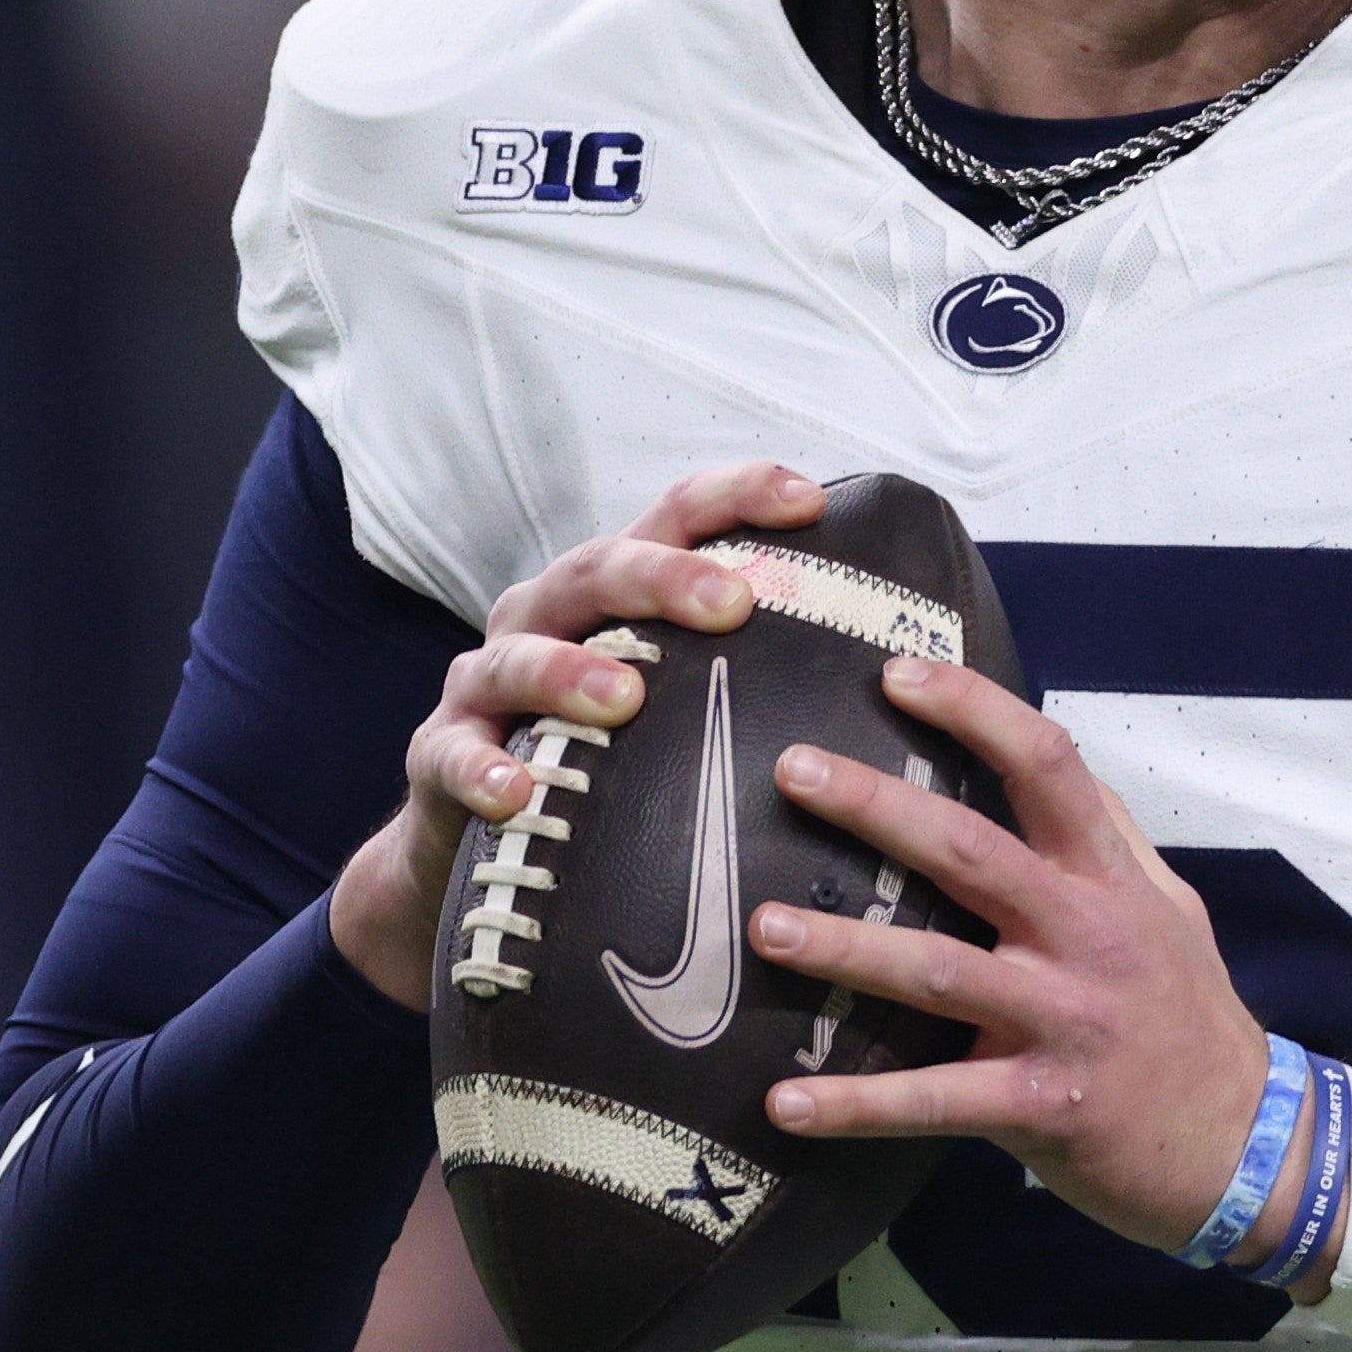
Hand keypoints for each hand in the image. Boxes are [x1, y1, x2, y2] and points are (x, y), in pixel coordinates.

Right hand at [326, 461, 828, 1012]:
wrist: (479, 855)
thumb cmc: (609, 768)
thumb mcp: (680, 712)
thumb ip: (760, 683)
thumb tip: (910, 681)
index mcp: (614, 597)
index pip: (675, 519)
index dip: (736, 497)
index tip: (808, 499)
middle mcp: (546, 619)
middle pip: (599, 570)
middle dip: (664, 576)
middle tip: (732, 602)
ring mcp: (484, 686)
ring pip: (517, 655)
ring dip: (570, 671)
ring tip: (624, 696)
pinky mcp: (440, 758)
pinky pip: (452, 758)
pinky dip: (482, 771)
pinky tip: (519, 792)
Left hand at [749, 661, 1275, 1253]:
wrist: (1246, 1144)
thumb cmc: (1188, 1017)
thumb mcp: (1171, 909)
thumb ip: (1111, 838)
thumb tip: (1054, 761)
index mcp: (1112, 880)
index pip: (1048, 766)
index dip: (974, 711)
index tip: (896, 674)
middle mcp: (1086, 937)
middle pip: (972, 852)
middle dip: (877, 806)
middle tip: (792, 770)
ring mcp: (1063, 1021)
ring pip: (940, 972)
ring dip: (846, 947)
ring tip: (766, 927)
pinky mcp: (1042, 1104)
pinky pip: (936, 1101)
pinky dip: (858, 1105)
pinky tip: (785, 1105)